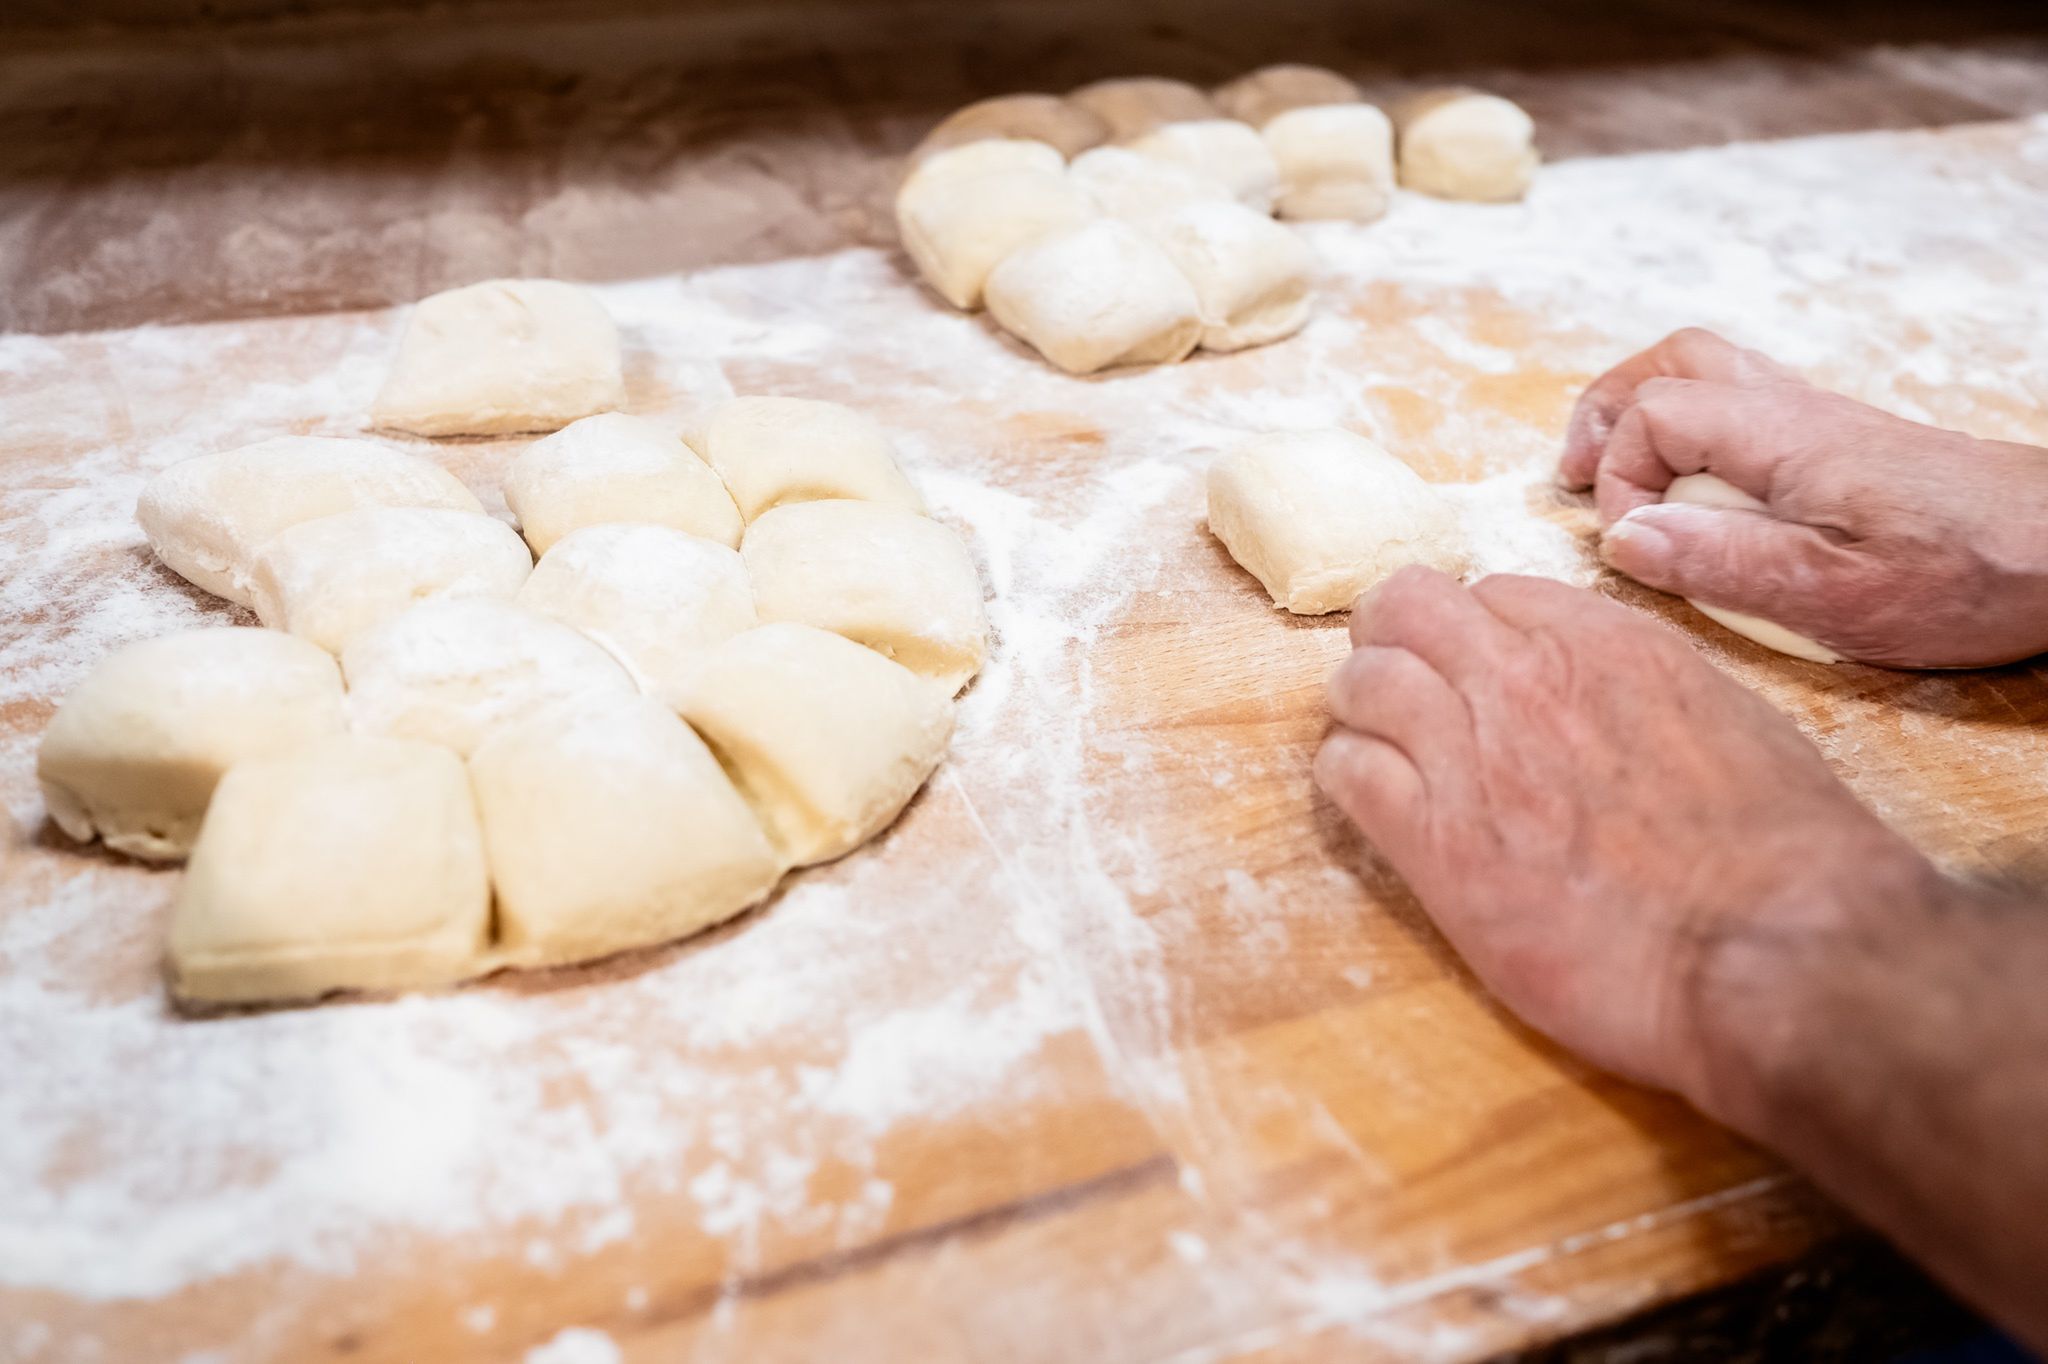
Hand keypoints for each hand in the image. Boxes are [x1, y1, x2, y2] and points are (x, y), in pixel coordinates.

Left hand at [1312, 568, 1932, 1113]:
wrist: (1774, 944)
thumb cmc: (1780, 847)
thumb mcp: (1725, 716)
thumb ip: (1642, 687)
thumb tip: (1606, 699)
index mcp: (1601, 641)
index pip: (1488, 593)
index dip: (1473, 632)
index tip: (1475, 670)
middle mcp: (1522, 677)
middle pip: (1402, 608)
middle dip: (1393, 640)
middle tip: (1402, 690)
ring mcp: (1470, 754)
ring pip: (1359, 683)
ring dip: (1363, 710)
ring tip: (1383, 750)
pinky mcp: (1435, 843)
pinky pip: (1347, 772)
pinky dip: (1349, 778)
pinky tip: (1377, 805)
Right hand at [1563, 327, 2047, 667]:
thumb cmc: (1971, 575)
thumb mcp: (1835, 593)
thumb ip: (1721, 563)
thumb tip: (1622, 538)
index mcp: (1782, 438)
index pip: (1654, 414)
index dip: (1618, 478)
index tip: (1634, 545)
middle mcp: (1797, 414)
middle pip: (1674, 363)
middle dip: (1607, 414)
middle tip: (1574, 478)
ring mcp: (1823, 425)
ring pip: (1710, 375)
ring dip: (1646, 416)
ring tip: (1620, 481)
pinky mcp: (1846, 449)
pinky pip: (1745, 408)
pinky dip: (1695, 434)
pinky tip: (1699, 495)